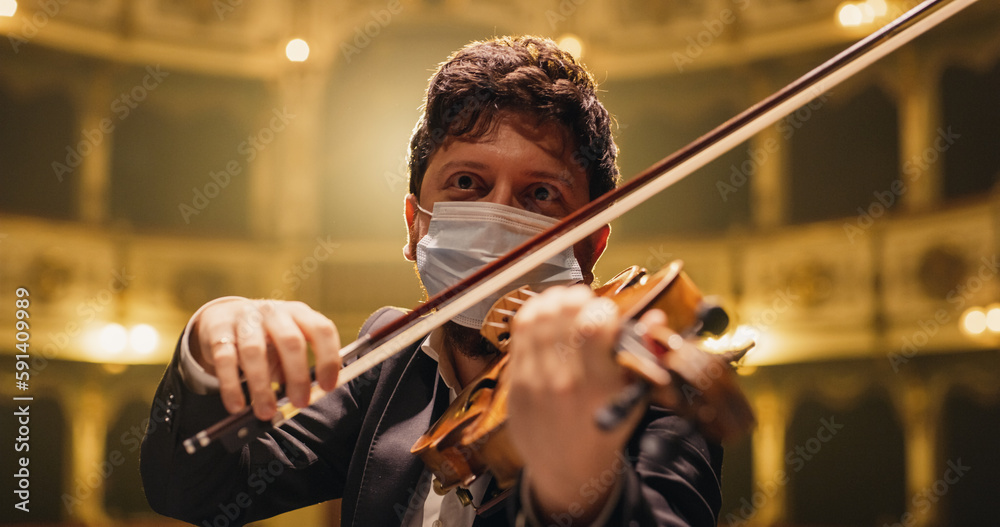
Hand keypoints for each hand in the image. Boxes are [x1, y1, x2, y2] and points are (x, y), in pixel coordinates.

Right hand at [190, 299, 340, 419]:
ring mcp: (245, 319)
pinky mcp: (218, 332)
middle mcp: (273, 312)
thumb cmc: (264, 338)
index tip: (328, 386)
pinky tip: (237, 405)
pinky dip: (231, 386)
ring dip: (262, 387)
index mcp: (298, 313)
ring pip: (254, 351)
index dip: (328, 359)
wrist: (222, 317)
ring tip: (266, 412)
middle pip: (291, 341)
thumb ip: (298, 367)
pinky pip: (225, 360)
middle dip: (297, 376)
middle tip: (300, 403)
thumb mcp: (286, 345)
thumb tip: (306, 397)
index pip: (322, 330)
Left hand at [504, 285, 666, 522]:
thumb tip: (655, 315)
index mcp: (597, 387)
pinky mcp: (514, 381)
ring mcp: (533, 380)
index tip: (608, 315)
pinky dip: (533, 314)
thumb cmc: (603, 431)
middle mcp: (562, 381)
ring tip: (566, 302)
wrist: (567, 468)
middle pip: (562, 314)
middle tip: (585, 302)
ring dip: (554, 301)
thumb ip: (643, 356)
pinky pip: (519, 333)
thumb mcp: (631, 399)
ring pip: (537, 318)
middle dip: (577, 298)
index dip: (603, 309)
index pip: (594, 325)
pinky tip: (545, 313)